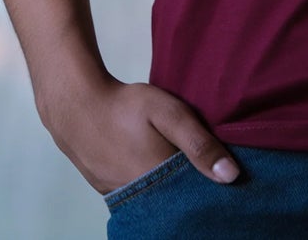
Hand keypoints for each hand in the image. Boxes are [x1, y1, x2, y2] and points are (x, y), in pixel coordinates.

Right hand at [41, 73, 241, 193]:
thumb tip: (232, 176)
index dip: (213, 188)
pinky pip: (139, 195)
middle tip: (208, 169)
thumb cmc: (125, 106)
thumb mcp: (168, 113)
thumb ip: (198, 143)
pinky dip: (152, 186)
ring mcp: (122, 196)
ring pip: (157, 200)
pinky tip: (159, 168)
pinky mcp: (109, 190)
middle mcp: (141, 197)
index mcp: (160, 181)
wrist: (76, 105)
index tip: (230, 179)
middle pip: (177, 201)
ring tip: (186, 167)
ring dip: (172, 188)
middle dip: (193, 189)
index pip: (196, 197)